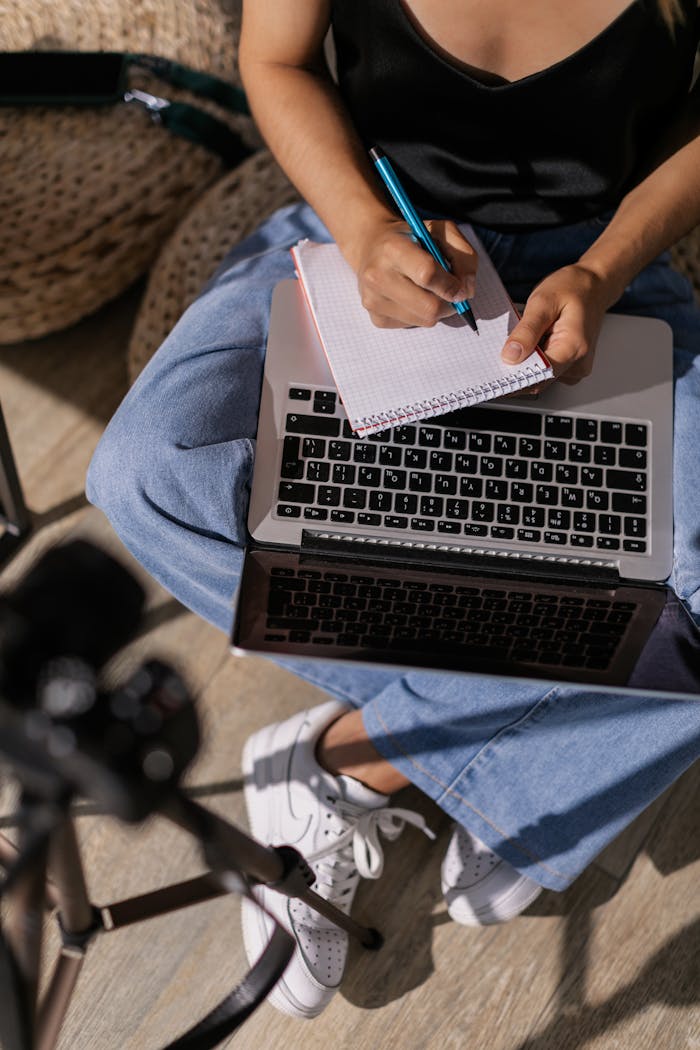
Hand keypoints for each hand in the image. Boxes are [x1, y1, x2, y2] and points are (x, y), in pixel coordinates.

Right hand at [353, 218, 477, 328]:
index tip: (461, 286)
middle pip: (429, 307)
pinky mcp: (376, 318)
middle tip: (452, 293)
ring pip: (425, 320)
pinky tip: (412, 296)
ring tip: (428, 290)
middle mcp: (377, 276)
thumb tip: (467, 291)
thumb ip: (464, 256)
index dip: (451, 284)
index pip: (427, 275)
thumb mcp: (442, 232)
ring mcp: (373, 300)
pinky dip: (421, 314)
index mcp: (393, 248)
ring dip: (437, 309)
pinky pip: (413, 326)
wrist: (371, 246)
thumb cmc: (412, 238)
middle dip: (449, 303)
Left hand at [501, 263, 612, 389]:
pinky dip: (535, 361)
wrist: (594, 285)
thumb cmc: (573, 288)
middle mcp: (578, 363)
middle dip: (517, 370)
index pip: (538, 377)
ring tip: (526, 339)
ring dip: (527, 364)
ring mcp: (576, 368)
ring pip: (541, 378)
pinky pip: (547, 371)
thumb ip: (527, 331)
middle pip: (538, 381)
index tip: (495, 376)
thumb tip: (510, 357)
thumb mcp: (543, 301)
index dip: (514, 379)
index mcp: (573, 347)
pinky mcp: (571, 367)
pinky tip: (534, 343)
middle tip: (502, 351)